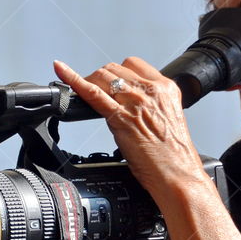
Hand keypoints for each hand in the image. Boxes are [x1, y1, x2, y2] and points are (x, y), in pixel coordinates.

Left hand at [53, 57, 207, 198]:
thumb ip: (151, 106)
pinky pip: (92, 93)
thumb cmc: (174, 156)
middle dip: (101, 77)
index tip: (110, 80)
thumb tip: (131, 104)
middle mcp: (151, 91)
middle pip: (115, 68)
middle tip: (96, 91)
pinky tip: (62, 71)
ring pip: (103, 76)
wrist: (178, 175)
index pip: (134, 64)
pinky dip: (73, 79)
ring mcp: (135, 103)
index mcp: (166, 89)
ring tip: (84, 91)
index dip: (118, 72)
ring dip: (90, 81)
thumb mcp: (168, 119)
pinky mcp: (120, 118)